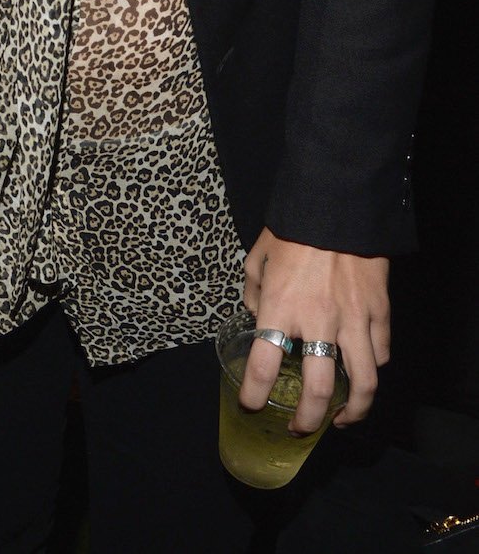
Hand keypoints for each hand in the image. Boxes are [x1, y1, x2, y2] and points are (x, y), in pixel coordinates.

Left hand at [241, 228, 389, 432]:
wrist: (337, 202)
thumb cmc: (292, 227)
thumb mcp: (258, 255)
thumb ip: (253, 289)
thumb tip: (255, 312)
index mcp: (280, 306)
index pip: (262, 364)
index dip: (254, 393)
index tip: (251, 404)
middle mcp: (317, 321)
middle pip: (318, 390)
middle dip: (307, 420)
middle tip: (299, 428)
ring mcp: (353, 319)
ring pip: (364, 384)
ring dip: (353, 411)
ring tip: (340, 421)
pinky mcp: (379, 312)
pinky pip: (380, 353)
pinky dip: (372, 370)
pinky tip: (362, 374)